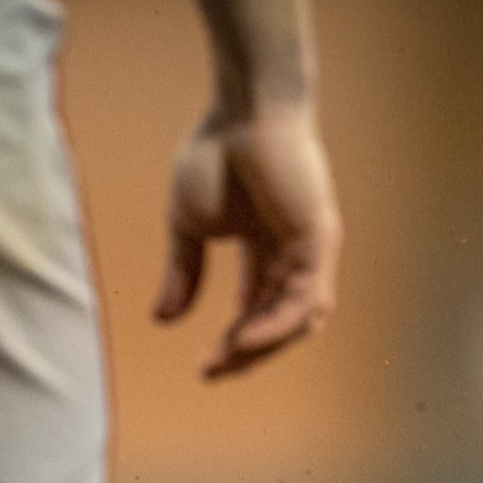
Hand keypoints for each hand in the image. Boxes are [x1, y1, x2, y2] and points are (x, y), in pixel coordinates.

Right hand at [154, 105, 341, 379]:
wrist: (242, 111)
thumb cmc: (216, 154)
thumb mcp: (187, 227)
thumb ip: (182, 273)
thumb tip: (164, 320)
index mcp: (264, 248)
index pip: (255, 309)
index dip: (232, 343)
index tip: (202, 366)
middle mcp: (292, 253)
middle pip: (277, 321)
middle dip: (246, 353)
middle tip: (212, 371)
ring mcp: (310, 248)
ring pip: (297, 319)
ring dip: (264, 345)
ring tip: (228, 359)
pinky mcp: (319, 240)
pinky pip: (305, 299)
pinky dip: (277, 324)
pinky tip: (244, 338)